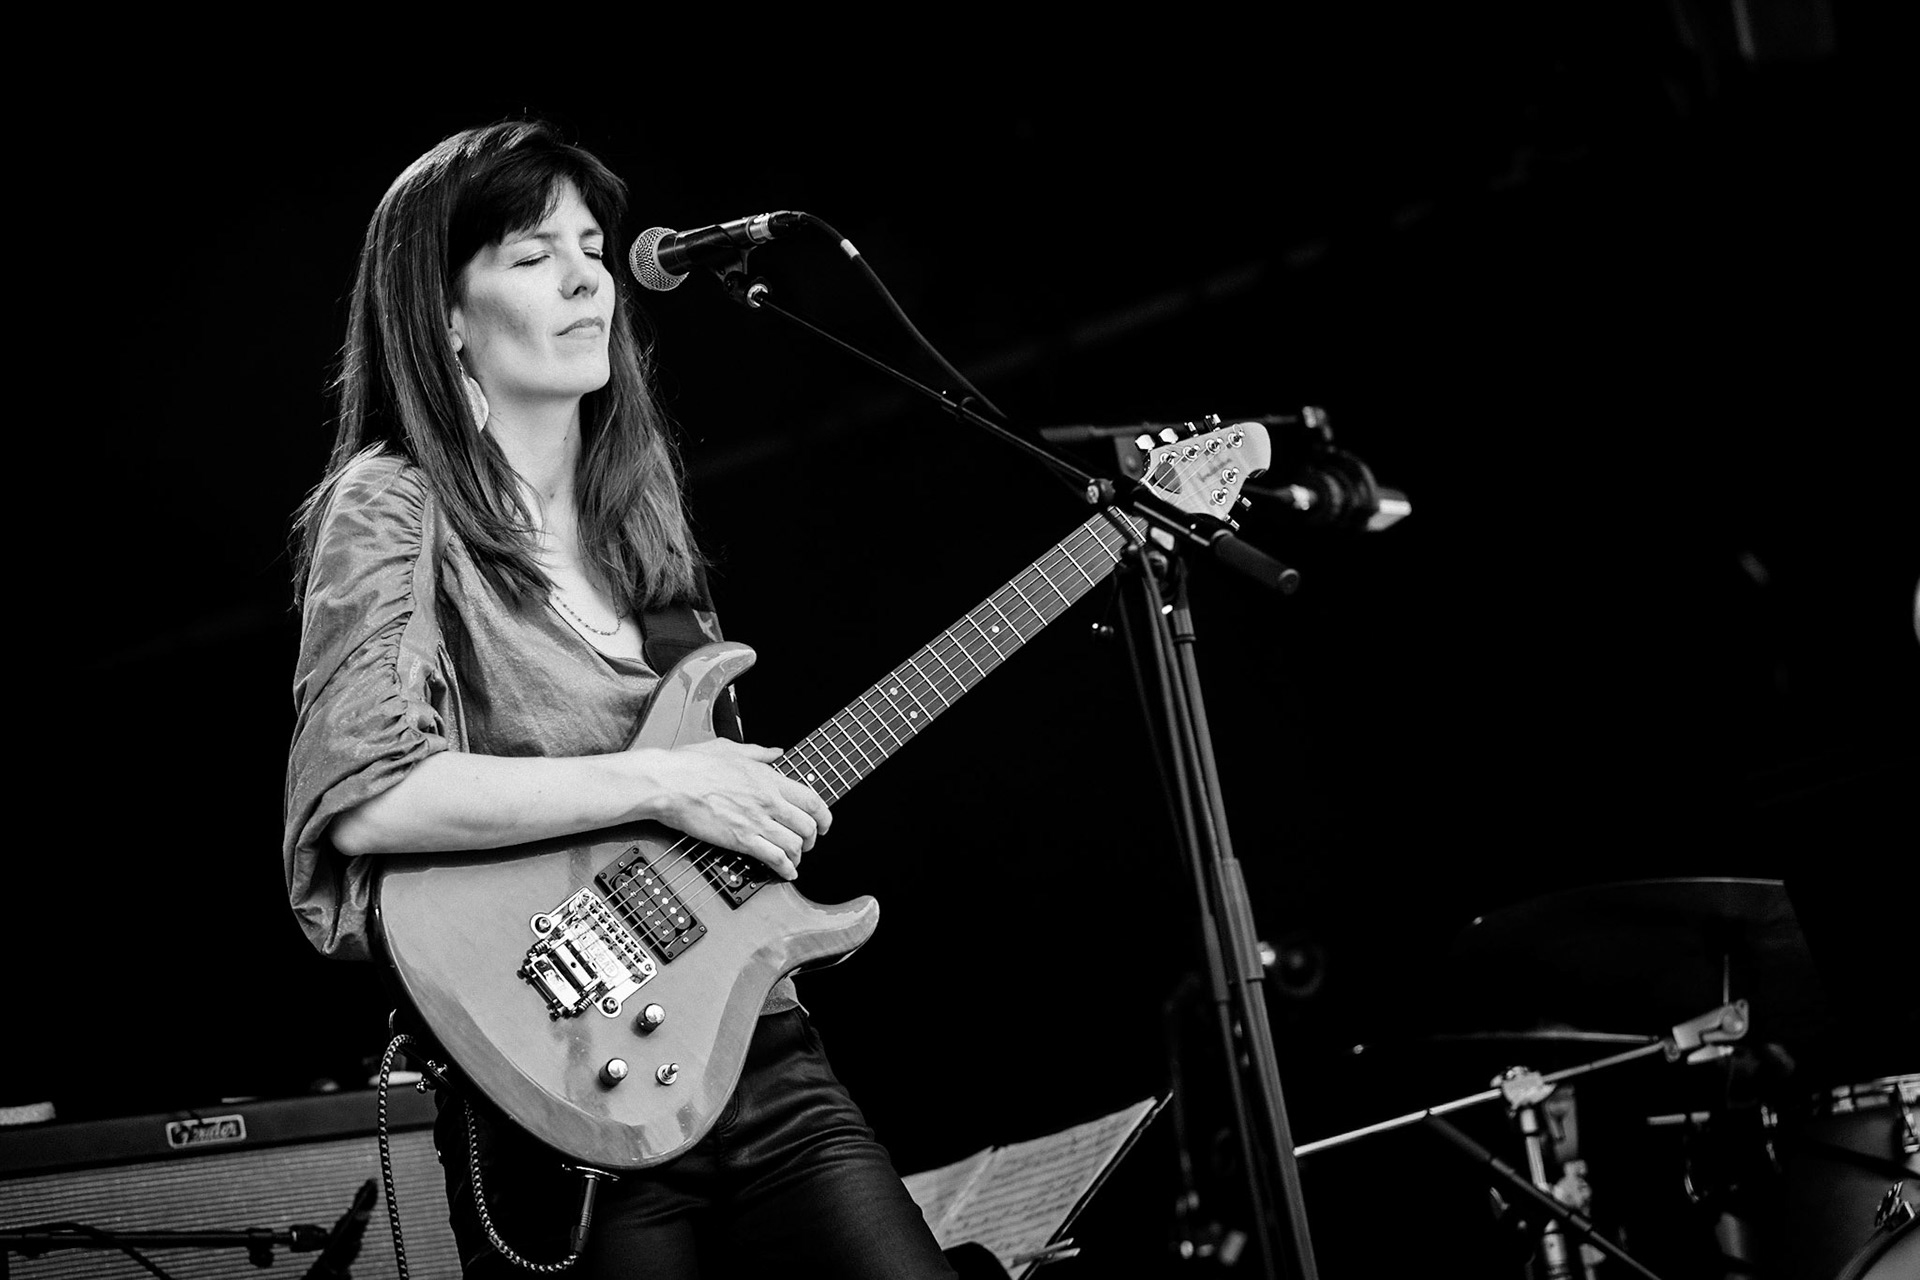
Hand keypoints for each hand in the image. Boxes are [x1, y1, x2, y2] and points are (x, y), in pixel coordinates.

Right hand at [640, 739, 831, 879]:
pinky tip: (786, 873)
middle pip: (808, 825)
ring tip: (795, 860)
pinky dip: (785, 869)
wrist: (669, 783)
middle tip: (809, 844)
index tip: (824, 823)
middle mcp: (768, 800)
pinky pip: (774, 858)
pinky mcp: (741, 839)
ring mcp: (756, 821)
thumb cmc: (691, 765)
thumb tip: (776, 752)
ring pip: (795, 844)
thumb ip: (758, 752)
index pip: (812, 799)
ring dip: (799, 856)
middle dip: (813, 839)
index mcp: (768, 778)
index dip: (824, 816)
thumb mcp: (730, 748)